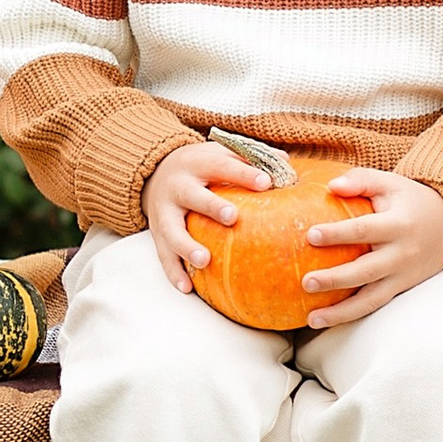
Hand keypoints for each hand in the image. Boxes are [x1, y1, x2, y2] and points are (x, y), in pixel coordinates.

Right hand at [144, 138, 274, 296]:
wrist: (157, 172)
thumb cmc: (202, 166)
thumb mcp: (220, 153)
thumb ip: (250, 157)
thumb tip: (285, 162)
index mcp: (198, 164)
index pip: (221, 165)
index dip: (244, 174)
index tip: (266, 183)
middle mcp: (178, 186)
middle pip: (192, 195)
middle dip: (211, 206)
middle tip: (232, 217)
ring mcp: (164, 212)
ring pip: (172, 230)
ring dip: (186, 246)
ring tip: (204, 260)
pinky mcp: (157, 234)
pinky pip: (163, 255)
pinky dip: (174, 272)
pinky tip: (187, 288)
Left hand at [296, 167, 442, 328]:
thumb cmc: (411, 200)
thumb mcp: (390, 183)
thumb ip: (361, 180)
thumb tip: (331, 186)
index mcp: (398, 225)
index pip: (364, 230)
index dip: (338, 233)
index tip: (311, 235)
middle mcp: (401, 254)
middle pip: (366, 271)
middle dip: (335, 279)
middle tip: (306, 282)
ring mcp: (402, 276)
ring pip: (370, 299)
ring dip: (340, 312)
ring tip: (311, 319)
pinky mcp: (400, 289)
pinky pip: (374, 305)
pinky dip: (350, 315)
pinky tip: (325, 320)